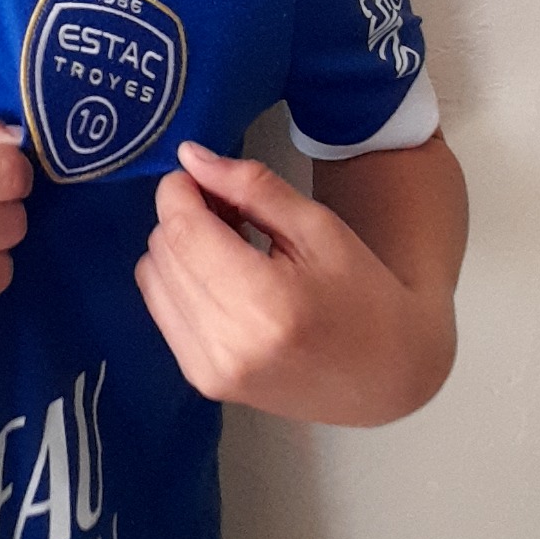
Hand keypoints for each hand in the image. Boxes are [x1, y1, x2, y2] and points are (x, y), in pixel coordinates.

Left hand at [135, 141, 458, 424]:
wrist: (387, 378)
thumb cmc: (364, 296)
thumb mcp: (319, 227)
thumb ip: (252, 187)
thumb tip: (190, 157)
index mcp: (264, 304)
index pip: (183, 231)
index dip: (178, 191)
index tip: (198, 176)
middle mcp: (227, 344)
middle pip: (162, 252)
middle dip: (183, 217)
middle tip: (228, 209)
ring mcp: (210, 370)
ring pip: (152, 279)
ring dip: (179, 249)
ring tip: (229, 244)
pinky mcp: (202, 381)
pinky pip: (162, 310)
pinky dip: (181, 282)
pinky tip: (221, 277)